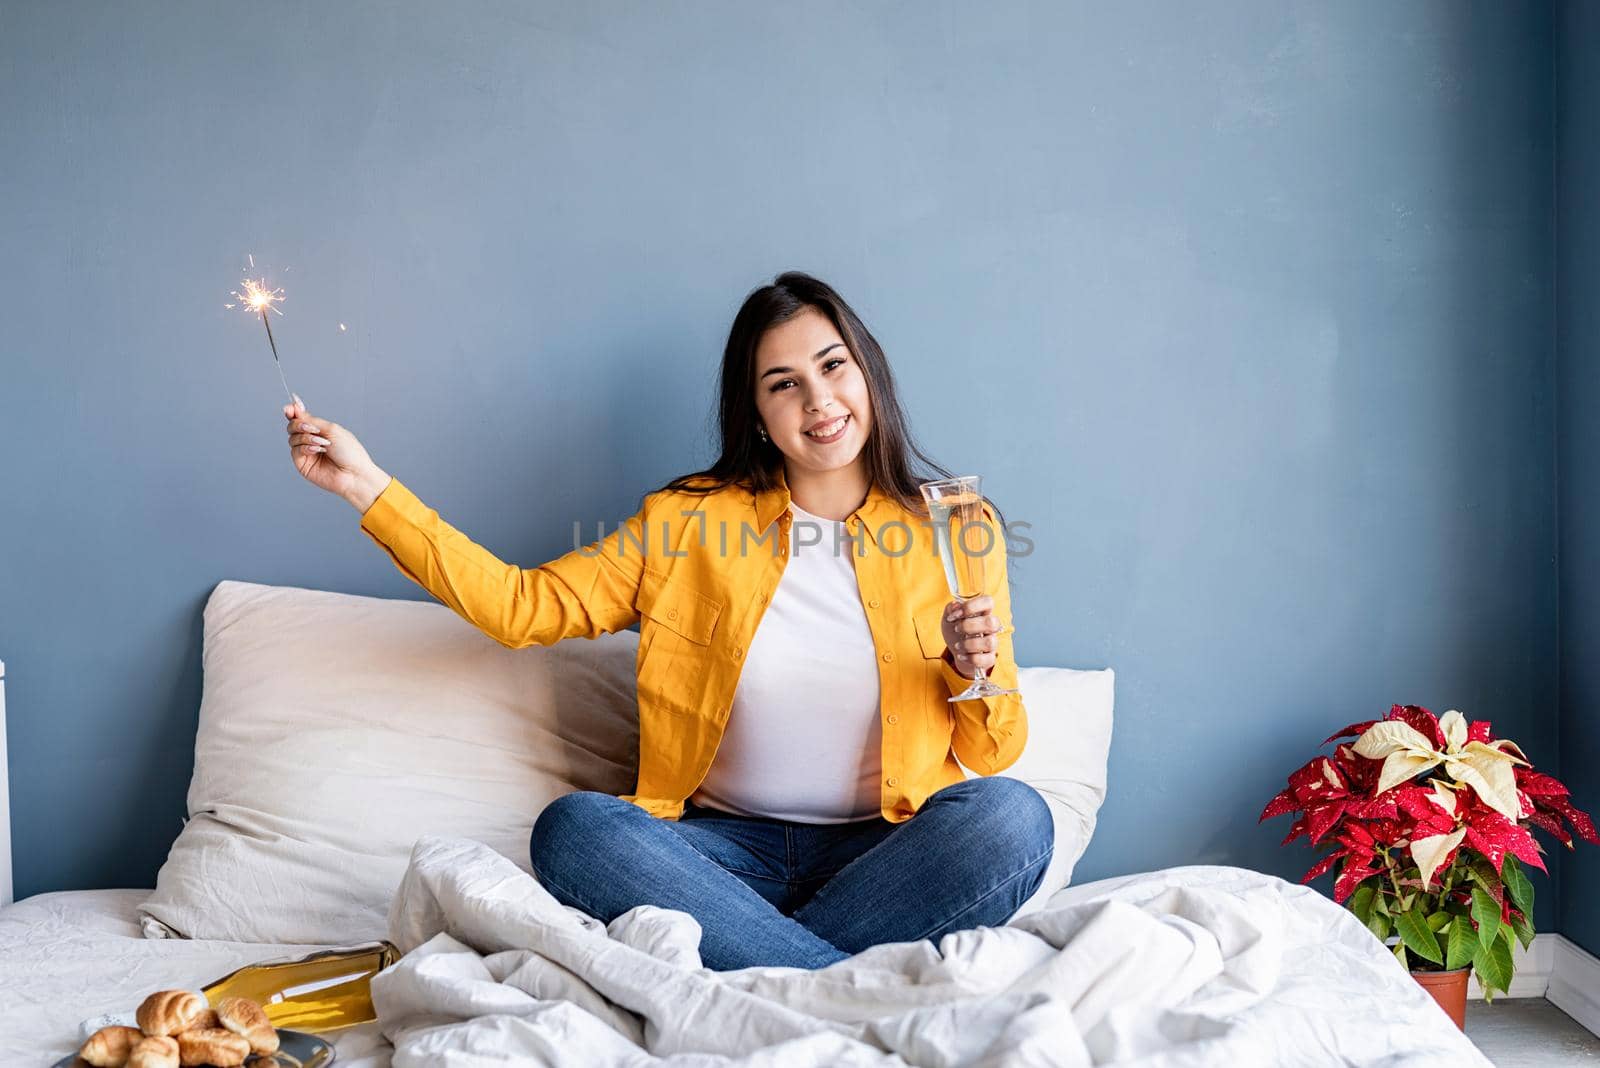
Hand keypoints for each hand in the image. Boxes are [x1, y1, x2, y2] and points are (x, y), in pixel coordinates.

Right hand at [281, 394, 388, 510]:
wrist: (355, 474)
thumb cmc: (349, 452)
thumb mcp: (331, 429)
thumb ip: (311, 420)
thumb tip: (294, 408)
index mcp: (320, 430)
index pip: (301, 418)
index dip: (293, 411)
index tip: (290, 407)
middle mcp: (311, 440)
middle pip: (292, 426)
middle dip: (298, 424)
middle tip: (311, 428)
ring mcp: (306, 452)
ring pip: (292, 438)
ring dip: (306, 437)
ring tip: (323, 443)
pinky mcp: (303, 464)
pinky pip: (295, 450)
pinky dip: (306, 448)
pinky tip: (318, 450)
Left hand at [940, 594, 1006, 678]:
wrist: (956, 652)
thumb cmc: (955, 632)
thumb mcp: (948, 618)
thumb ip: (950, 609)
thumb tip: (955, 605)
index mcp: (983, 613)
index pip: (988, 601)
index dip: (971, 606)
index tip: (955, 615)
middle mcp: (991, 627)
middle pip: (992, 622)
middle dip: (969, 626)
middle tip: (956, 629)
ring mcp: (992, 643)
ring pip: (990, 642)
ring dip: (969, 644)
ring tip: (957, 645)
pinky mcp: (989, 658)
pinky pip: (987, 660)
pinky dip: (971, 658)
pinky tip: (961, 655)